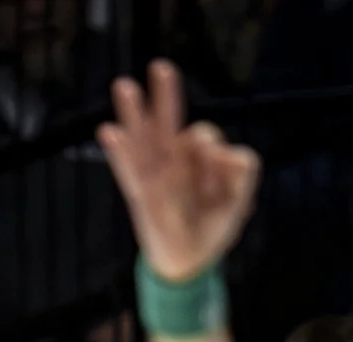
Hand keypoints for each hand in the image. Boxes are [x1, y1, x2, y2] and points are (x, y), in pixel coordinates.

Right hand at [94, 60, 259, 281]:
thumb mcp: (241, 198)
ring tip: (126, 87)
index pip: (203, 138)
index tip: (219, 183)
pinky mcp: (141, 197)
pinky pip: (126, 169)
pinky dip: (119, 152)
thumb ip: (243, 170)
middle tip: (162, 68)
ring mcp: (153, 178)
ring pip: (144, 139)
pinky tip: (109, 131)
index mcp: (195, 160)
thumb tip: (223, 151)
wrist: (190, 264)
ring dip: (135, 113)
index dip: (216, 157)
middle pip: (168, 124)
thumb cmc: (213, 227)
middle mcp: (172, 162)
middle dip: (166, 97)